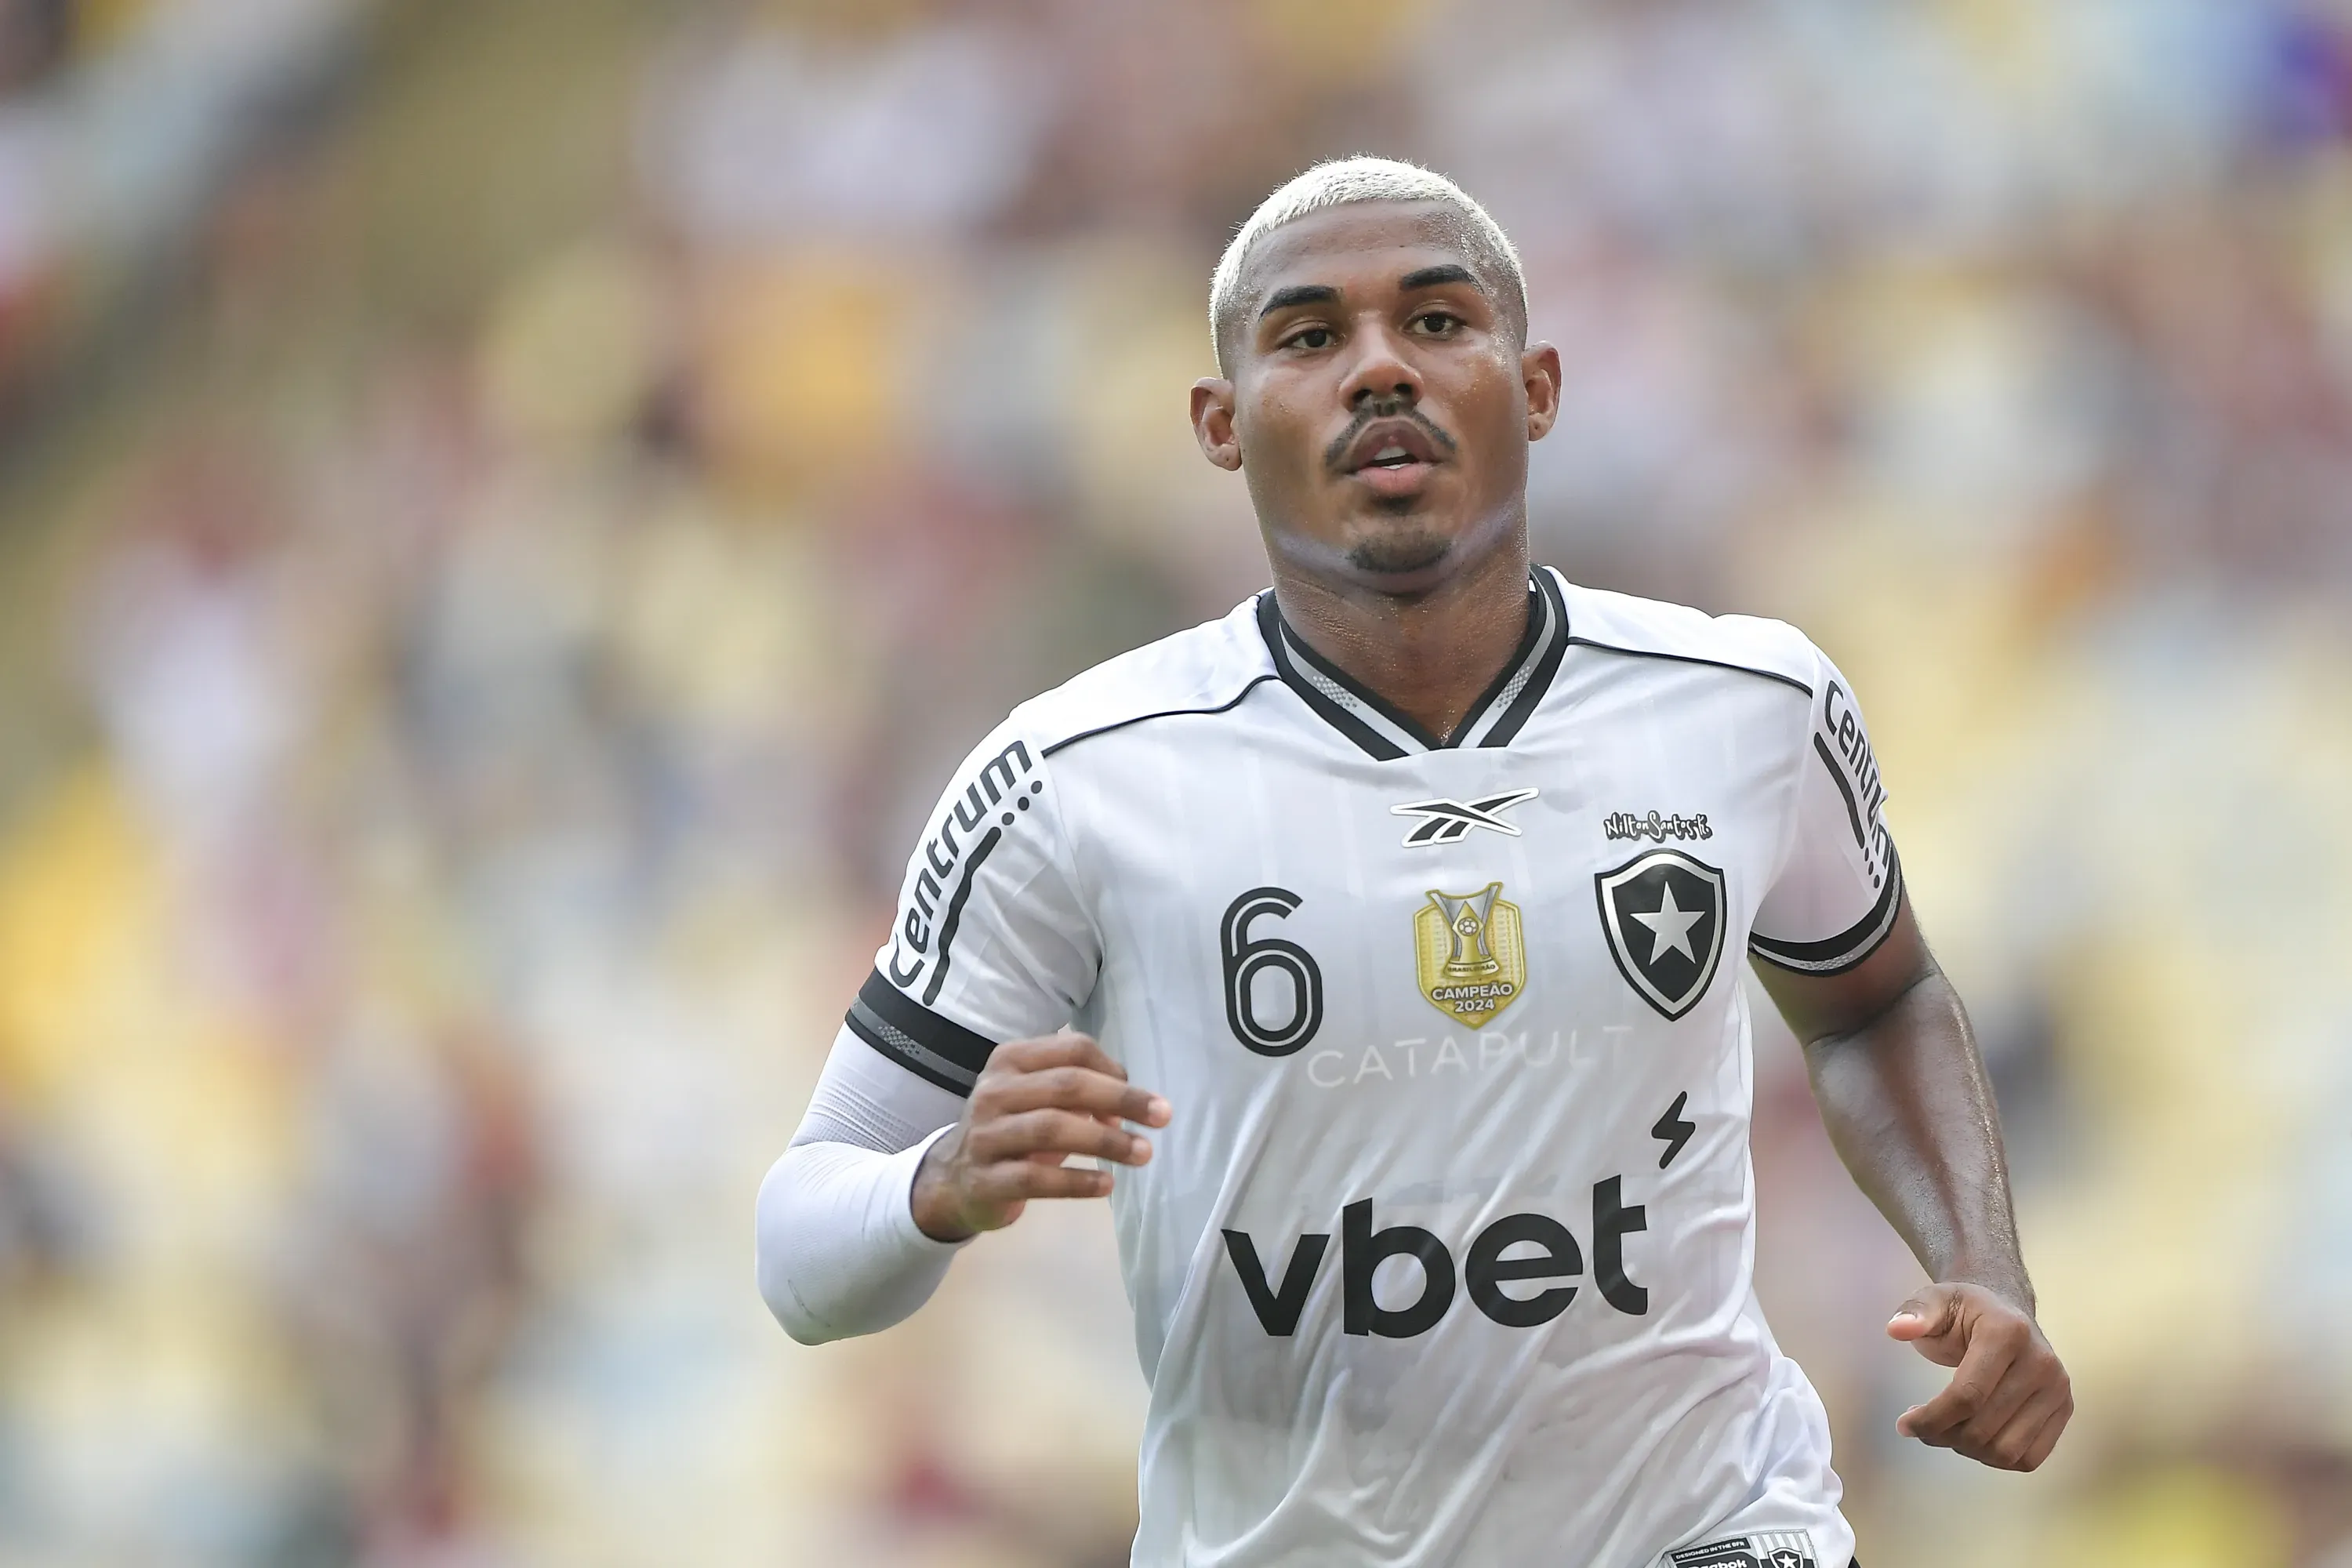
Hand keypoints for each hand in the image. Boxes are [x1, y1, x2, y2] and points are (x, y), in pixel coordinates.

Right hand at [911, 1032, 1169, 1242]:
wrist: (953, 1178)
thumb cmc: (1011, 1130)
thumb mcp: (1038, 1098)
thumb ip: (1079, 1092)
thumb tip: (1131, 1106)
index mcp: (1010, 1060)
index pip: (1072, 1049)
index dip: (1113, 1070)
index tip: (1143, 1098)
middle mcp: (994, 1091)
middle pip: (1067, 1085)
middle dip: (1121, 1099)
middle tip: (1162, 1117)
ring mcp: (986, 1136)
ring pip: (1052, 1129)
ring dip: (1105, 1141)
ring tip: (1143, 1153)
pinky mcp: (986, 1179)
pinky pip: (1036, 1178)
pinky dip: (1077, 1181)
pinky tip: (1107, 1185)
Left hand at [1888, 1282, 2072, 1470]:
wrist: (2006, 1311)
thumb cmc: (1965, 1312)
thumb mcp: (1935, 1301)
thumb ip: (1915, 1312)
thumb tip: (1897, 1328)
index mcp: (2008, 1333)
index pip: (1967, 1395)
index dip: (1931, 1419)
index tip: (1905, 1424)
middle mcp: (2041, 1364)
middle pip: (1984, 1428)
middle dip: (1944, 1436)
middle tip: (1922, 1427)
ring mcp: (2058, 1390)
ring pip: (2007, 1451)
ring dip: (1968, 1451)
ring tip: (1947, 1431)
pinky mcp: (2064, 1410)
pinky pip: (2029, 1458)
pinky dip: (1996, 1459)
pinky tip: (1974, 1438)